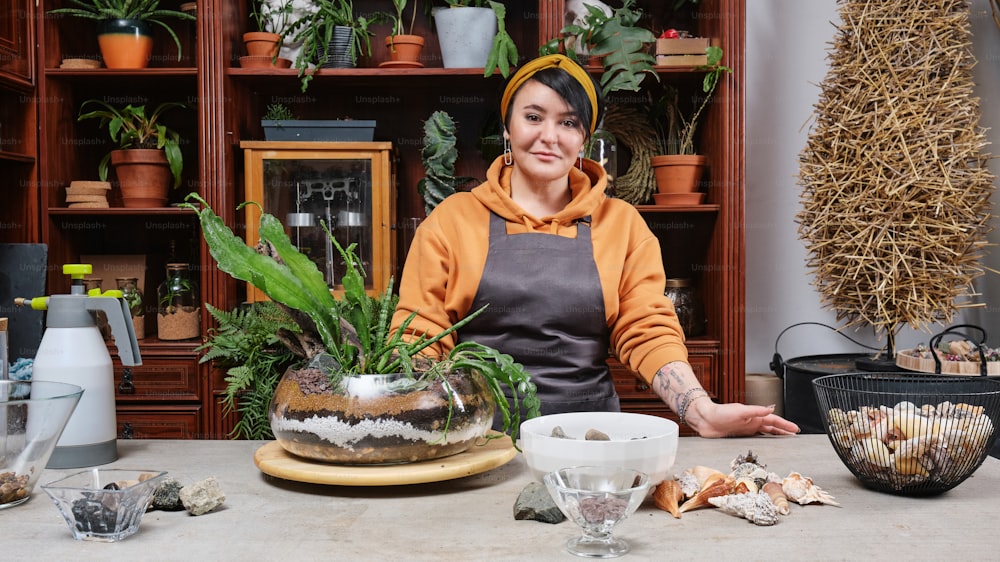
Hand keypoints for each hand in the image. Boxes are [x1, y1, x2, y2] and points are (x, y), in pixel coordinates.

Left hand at [685, 400, 799, 437]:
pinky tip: (766, 445)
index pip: (774, 420)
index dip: (785, 425)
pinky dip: (763, 441)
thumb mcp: (740, 411)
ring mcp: (746, 428)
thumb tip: (771, 408)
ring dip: (775, 436)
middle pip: (771, 427)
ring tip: (784, 440)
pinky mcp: (739, 435)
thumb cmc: (720, 413)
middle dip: (783, 430)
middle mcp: (751, 422)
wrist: (704, 419)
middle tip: (794, 435)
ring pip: (765, 433)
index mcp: (754, 416)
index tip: (796, 429)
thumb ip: (756, 411)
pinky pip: (755, 438)